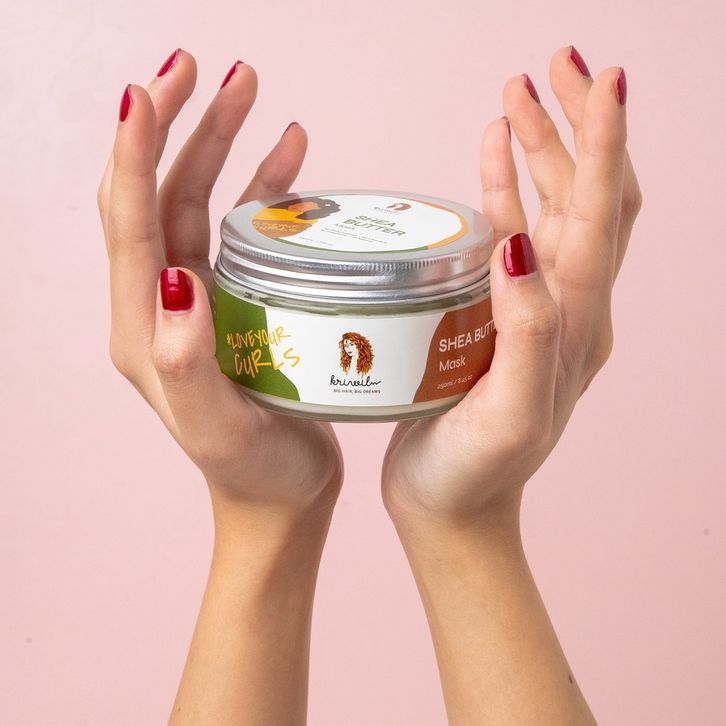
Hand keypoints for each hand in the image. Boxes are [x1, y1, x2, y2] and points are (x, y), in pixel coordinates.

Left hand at [97, 50, 342, 514]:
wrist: (281, 495)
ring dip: (219, 142)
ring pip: (197, 200)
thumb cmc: (254, 471)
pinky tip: (292, 156)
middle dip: (173, 125)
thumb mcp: (217, 430)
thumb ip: (188, 361)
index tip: (146, 91)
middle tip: (202, 66)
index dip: (133, 154)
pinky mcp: (237, 300)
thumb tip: (177, 279)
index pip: (128, 224)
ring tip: (252, 89)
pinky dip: (263, 186)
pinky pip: (240, 229)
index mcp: (144, 331)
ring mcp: (200, 298)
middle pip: (155, 195)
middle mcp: (162, 306)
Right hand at [382, 47, 641, 522]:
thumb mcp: (509, 413)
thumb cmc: (475, 473)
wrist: (452, 506)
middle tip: (550, 67)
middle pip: (587, 198)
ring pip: (550, 210)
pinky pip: (508, 239)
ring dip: (539, 150)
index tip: (604, 79)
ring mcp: (533, 308)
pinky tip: (487, 157)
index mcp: (577, 323)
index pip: (605, 216)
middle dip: (574, 128)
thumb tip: (516, 243)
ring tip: (513, 97)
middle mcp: (567, 308)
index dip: (606, 145)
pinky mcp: (496, 315)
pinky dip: (502, 189)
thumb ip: (526, 333)